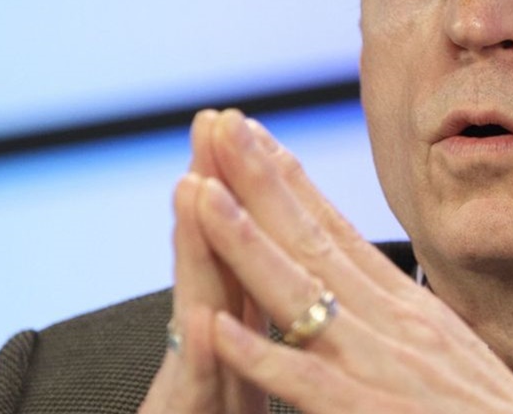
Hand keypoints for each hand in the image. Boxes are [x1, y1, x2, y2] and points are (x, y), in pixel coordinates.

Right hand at [139, 111, 266, 412]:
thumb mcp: (291, 387)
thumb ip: (292, 346)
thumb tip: (318, 297)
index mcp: (250, 340)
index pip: (263, 256)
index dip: (265, 200)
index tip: (267, 137)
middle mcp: (218, 356)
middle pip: (224, 263)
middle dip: (224, 195)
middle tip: (219, 125)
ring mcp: (203, 388)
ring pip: (203, 315)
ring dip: (199, 251)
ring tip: (194, 184)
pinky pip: (206, 391)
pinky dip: (209, 356)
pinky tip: (205, 317)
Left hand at [191, 109, 512, 412]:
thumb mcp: (452, 353)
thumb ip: (404, 323)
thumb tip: (371, 292)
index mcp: (409, 309)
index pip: (339, 233)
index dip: (293, 184)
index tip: (256, 139)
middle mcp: (394, 325)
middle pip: (314, 244)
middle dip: (261, 185)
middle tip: (220, 131)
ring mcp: (382, 368)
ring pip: (301, 296)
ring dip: (246, 244)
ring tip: (201, 197)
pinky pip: (307, 381)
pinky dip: (262, 354)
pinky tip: (220, 327)